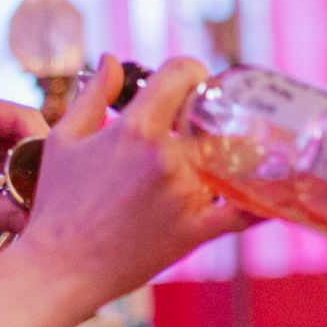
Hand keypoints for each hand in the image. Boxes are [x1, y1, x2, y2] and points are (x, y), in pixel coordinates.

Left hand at [0, 87, 46, 242]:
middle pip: (20, 133)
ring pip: (11, 151)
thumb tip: (29, 221)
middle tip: (50, 191)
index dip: (41, 143)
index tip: (55, 174)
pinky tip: (18, 201)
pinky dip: (10, 182)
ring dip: (23, 173)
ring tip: (37, 200)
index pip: (19, 116)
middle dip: (35, 160)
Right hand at [4, 59, 252, 303]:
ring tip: (221, 150)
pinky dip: (260, 200)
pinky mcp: (196, 230)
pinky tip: (269, 189)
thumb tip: (112, 59)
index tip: (188, 83)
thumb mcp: (64, 139)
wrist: (60, 268)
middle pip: (211, 113)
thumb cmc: (57, 204)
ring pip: (228, 155)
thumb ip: (93, 94)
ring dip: (228, 148)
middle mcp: (167, 158)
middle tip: (201, 119)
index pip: (184, 72)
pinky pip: (243, 212)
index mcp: (135, 128)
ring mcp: (186, 195)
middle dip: (208, 111)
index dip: (189, 71)